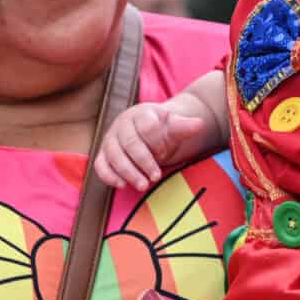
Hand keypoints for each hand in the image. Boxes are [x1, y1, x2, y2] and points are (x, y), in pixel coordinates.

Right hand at [95, 104, 213, 190]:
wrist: (150, 133)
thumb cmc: (163, 130)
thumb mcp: (175, 127)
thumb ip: (185, 126)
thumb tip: (200, 124)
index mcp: (141, 114)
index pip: (146, 127)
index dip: (155, 142)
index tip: (164, 154)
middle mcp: (122, 124)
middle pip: (129, 143)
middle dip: (143, 162)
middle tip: (156, 177)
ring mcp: (110, 139)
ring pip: (113, 155)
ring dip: (128, 172)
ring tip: (143, 186)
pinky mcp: (103, 154)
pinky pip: (99, 165)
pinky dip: (108, 176)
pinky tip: (122, 185)